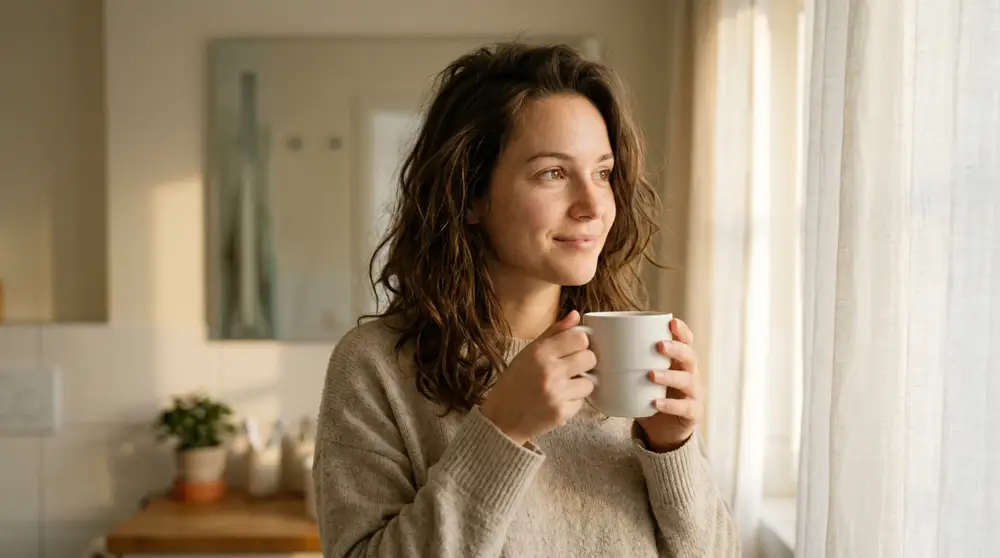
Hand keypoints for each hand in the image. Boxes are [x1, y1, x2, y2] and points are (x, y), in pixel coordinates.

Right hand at [480, 310, 596, 444]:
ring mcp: (556, 393)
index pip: (579, 338)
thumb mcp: (528, 353)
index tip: (574, 349)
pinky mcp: (562, 412)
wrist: (501, 420)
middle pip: (589, 358)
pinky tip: (558, 400)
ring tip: (563, 387)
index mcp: (539, 352)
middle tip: (571, 368)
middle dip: (584, 363)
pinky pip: (582, 402)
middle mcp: (549, 370)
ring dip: (580, 384)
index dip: (580, 343)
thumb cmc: (514, 384)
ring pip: (590, 382)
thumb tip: (576, 315)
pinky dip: (573, 401)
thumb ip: (554, 333)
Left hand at [635, 318, 703, 451]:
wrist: (662, 430)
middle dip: (676, 349)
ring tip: (651, 375)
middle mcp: (690, 373)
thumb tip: (591, 343)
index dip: (682, 330)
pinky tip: (655, 403)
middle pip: (689, 356)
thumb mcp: (639, 376)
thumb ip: (622, 360)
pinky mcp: (692, 413)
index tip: (672, 322)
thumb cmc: (647, 396)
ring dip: (670, 376)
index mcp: (678, 360)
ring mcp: (693, 393)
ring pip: (688, 380)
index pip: (686, 340)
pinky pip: (685, 407)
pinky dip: (670, 405)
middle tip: (659, 345)